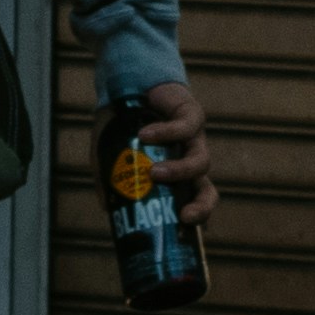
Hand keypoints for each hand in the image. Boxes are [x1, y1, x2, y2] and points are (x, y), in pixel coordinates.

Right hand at [123, 78, 219, 220]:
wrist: (128, 85)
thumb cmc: (123, 125)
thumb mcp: (111, 155)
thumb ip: (109, 179)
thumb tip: (107, 208)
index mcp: (179, 174)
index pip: (196, 199)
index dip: (198, 216)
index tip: (184, 228)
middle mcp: (190, 158)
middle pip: (208, 188)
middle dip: (201, 205)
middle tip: (184, 215)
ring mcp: (194, 138)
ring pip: (201, 162)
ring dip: (178, 172)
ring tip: (153, 173)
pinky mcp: (192, 113)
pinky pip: (185, 127)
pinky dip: (166, 133)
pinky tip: (144, 135)